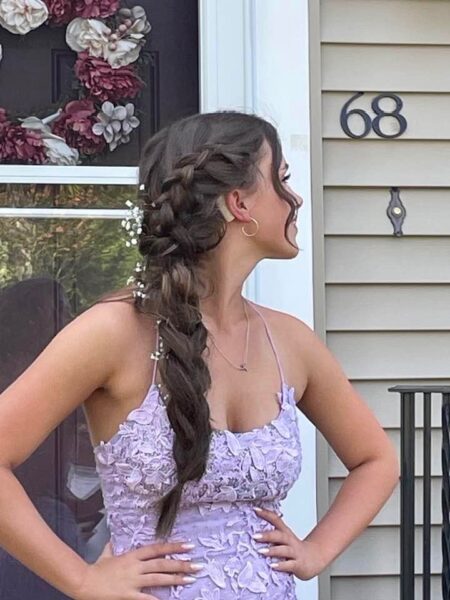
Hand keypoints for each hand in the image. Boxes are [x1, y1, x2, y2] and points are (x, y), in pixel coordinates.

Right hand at [73, 539, 203, 599]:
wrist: (83, 583)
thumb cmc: (95, 570)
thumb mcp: (106, 555)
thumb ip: (112, 548)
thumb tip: (112, 540)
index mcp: (132, 556)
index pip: (157, 549)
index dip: (173, 547)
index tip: (188, 546)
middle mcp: (136, 566)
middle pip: (162, 563)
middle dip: (181, 563)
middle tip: (197, 563)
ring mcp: (133, 581)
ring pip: (159, 578)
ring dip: (176, 578)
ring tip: (191, 578)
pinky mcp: (128, 595)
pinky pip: (147, 598)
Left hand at [252, 507, 324, 580]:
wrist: (314, 558)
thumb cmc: (294, 548)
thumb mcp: (284, 538)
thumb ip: (271, 534)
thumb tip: (252, 530)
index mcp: (285, 532)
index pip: (276, 520)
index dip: (266, 514)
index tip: (255, 509)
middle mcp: (290, 541)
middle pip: (279, 535)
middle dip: (267, 535)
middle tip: (254, 536)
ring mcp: (294, 552)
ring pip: (284, 550)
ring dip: (272, 550)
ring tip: (261, 551)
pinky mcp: (298, 564)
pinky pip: (289, 565)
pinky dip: (281, 565)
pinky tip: (272, 565)